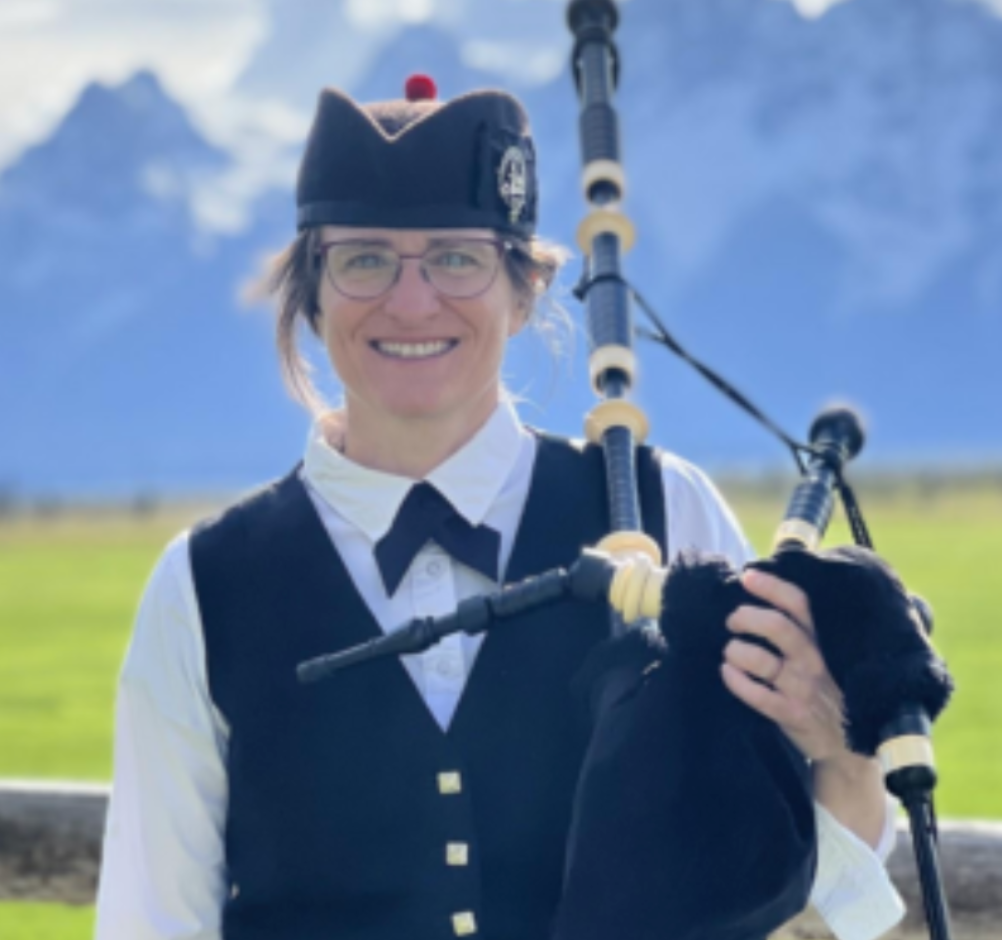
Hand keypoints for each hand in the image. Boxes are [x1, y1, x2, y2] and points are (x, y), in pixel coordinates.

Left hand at [720, 568, 847, 764]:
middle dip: (747, 617)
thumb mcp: (817, 656)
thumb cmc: (821, 690)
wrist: (845, 745)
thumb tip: (756, 596)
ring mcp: (802, 688)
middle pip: (778, 627)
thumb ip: (794, 631)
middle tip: (732, 622)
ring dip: (736, 651)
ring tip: (729, 652)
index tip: (747, 577)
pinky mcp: (791, 714)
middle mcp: (812, 661)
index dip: (772, 587)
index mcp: (817, 641)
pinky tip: (727, 673)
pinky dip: (735, 681)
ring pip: (762, 661)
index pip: (798, 604)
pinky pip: (757, 695)